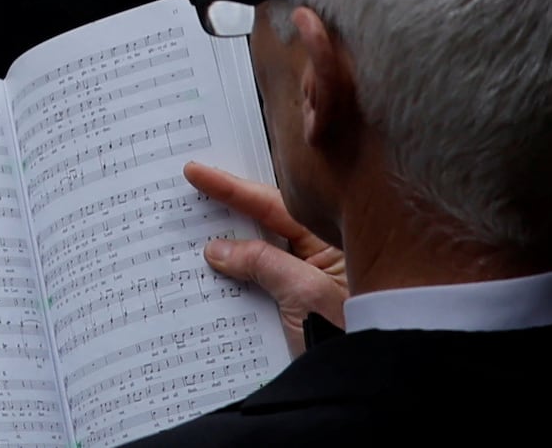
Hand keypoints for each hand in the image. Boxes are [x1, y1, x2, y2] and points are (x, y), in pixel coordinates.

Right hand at [185, 163, 347, 351]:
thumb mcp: (303, 291)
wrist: (366, 378)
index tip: (197, 173)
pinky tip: (208, 283)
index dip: (230, 188)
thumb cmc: (350, 330)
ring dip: (224, 253)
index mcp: (325, 239)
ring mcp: (303, 283)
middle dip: (224, 213)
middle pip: (261, 226)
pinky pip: (258, 288)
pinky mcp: (293, 310)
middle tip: (187, 193)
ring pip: (255, 258)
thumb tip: (217, 249)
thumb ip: (262, 263)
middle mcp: (314, 256)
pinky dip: (233, 285)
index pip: (271, 205)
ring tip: (186, 239)